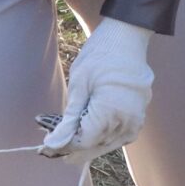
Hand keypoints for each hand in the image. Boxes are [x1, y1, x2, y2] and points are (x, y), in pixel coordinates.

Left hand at [42, 18, 154, 159]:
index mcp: (111, 113)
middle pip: (96, 146)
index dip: (64, 146)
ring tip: (67, 138)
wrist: (126, 38)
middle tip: (50, 147)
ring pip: (108, 143)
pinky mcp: (139, 115)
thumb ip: (68, 120)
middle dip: (73, 147)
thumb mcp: (78, 86)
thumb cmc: (100, 56)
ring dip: (87, 143)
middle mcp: (128, 121)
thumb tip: (53, 145)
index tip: (45, 145)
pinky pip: (120, 136)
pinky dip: (103, 136)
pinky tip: (89, 131)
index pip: (83, 142)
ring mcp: (137, 119)